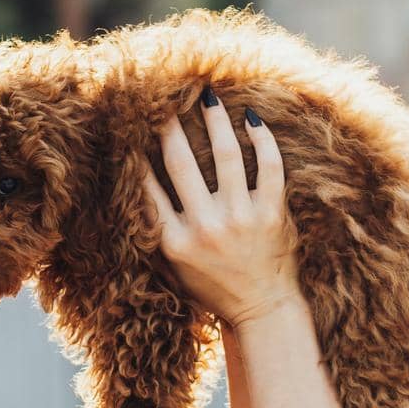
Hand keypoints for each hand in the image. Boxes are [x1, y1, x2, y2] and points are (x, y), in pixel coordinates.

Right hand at [141, 89, 301, 327]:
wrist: (263, 310)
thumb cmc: (216, 288)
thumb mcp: (176, 267)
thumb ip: (160, 230)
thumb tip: (140, 185)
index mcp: (175, 243)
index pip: (149, 187)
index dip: (140, 154)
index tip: (136, 129)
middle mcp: (205, 228)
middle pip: (180, 162)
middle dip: (170, 126)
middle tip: (166, 101)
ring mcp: (241, 219)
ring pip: (225, 154)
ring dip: (215, 120)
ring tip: (209, 97)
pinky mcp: (273, 214)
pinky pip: (269, 165)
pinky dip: (261, 138)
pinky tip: (252, 120)